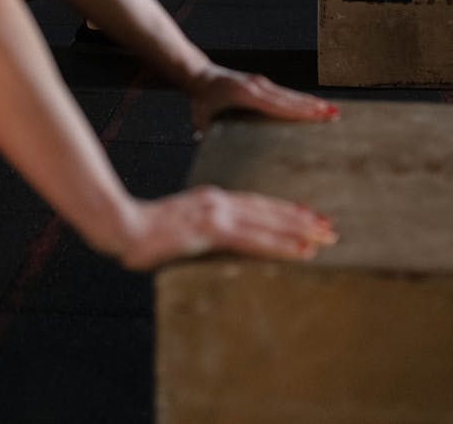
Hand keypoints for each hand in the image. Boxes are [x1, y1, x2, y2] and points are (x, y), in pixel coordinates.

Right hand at [118, 185, 336, 270]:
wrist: (122, 226)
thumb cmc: (142, 232)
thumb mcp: (177, 230)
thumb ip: (197, 232)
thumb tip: (208, 241)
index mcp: (211, 200)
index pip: (255, 205)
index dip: (282, 211)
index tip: (307, 216)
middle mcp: (219, 201)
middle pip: (268, 210)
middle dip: (301, 219)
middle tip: (330, 227)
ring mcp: (217, 214)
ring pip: (268, 222)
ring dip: (300, 230)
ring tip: (325, 237)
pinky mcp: (213, 229)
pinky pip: (255, 239)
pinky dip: (282, 244)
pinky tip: (302, 251)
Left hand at [188, 64, 339, 131]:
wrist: (200, 75)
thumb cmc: (201, 100)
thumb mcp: (202, 118)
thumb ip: (206, 134)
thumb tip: (207, 149)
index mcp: (247, 95)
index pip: (278, 105)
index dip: (299, 111)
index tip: (318, 115)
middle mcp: (258, 86)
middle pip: (291, 99)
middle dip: (314, 107)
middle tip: (335, 115)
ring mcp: (262, 83)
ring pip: (291, 95)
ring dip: (312, 102)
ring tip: (332, 111)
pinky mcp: (262, 83)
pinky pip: (286, 93)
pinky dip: (302, 99)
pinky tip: (314, 105)